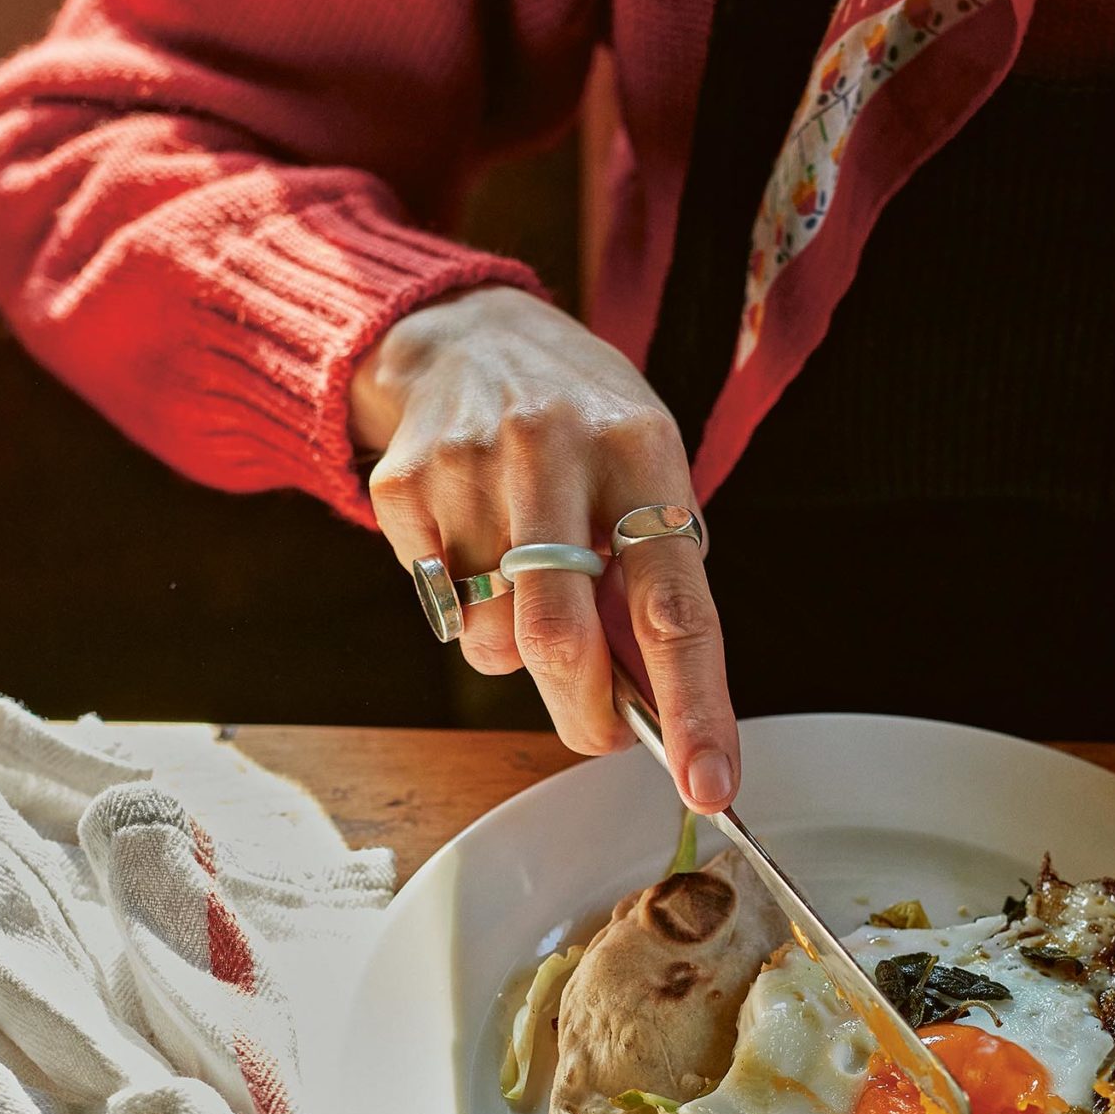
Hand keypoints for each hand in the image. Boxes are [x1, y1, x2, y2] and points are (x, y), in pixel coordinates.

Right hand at [351, 287, 737, 809]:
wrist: (465, 332)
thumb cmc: (578, 426)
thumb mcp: (641, 473)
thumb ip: (649, 581)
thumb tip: (654, 712)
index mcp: (640, 452)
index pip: (675, 606)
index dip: (695, 706)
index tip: (708, 781)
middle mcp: (555, 451)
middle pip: (561, 640)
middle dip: (583, 713)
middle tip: (598, 733)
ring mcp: (470, 465)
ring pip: (491, 638)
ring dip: (514, 649)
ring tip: (525, 587)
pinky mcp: (405, 485)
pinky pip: (438, 606)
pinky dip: (462, 606)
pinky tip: (475, 542)